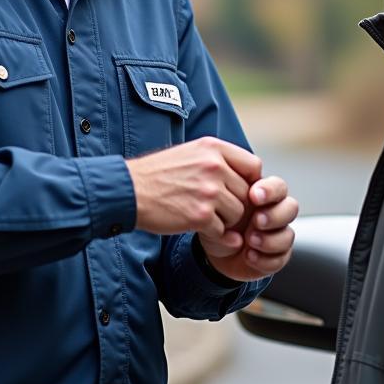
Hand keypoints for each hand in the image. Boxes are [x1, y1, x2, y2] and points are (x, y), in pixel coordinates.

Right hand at [127, 137, 261, 244]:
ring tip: (206, 216)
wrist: (129, 191)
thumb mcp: (190, 153)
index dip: (251, 182)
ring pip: (237, 214)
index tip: (239, 191)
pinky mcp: (200, 215)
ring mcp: (208, 191)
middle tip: (219, 210)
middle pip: (247, 193)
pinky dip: (216, 236)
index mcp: (213, 148)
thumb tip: (249, 178)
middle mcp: (214, 166)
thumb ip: (218, 161)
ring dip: (225, 221)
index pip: (254, 165)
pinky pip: (223, 232)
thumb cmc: (158, 174)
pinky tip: (201, 229)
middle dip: (235, 204)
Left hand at [198, 176, 297, 281]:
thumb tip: (231, 170)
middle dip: (274, 215)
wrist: (213, 248)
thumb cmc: (219, 217)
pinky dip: (265, 259)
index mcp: (265, 195)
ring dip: (270, 239)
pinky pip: (280, 259)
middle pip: (291, 208)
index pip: (278, 186)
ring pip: (288, 235)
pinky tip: (250, 256)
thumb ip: (228, 183)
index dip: (270, 190)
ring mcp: (277, 236)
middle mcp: (275, 213)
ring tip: (250, 241)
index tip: (253, 195)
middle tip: (256, 220)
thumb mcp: (218, 199)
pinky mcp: (275, 257)